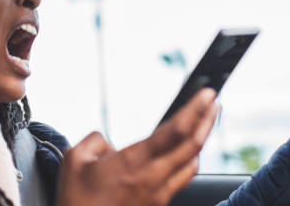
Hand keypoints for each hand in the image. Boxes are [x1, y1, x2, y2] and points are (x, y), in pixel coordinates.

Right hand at [55, 89, 218, 205]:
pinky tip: (186, 153)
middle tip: (214, 103)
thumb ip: (95, 141)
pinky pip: (181, 178)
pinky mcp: (157, 204)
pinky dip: (189, 160)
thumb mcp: (75, 160)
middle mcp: (152, 178)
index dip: (195, 110)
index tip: (206, 95)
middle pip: (192, 146)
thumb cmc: (76, 200)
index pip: (175, 131)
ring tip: (205, 124)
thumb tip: (107, 143)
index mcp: (134, 162)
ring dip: (201, 141)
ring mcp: (158, 194)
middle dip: (207, 121)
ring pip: (191, 164)